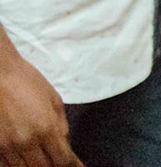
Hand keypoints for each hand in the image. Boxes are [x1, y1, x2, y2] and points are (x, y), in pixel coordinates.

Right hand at [0, 48, 78, 166]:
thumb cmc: (27, 82)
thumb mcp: (54, 100)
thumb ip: (61, 126)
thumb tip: (65, 144)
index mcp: (46, 128)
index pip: (63, 159)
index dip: (73, 166)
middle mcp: (26, 141)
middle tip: (58, 162)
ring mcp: (7, 146)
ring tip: (42, 160)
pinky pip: (6, 165)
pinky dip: (17, 165)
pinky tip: (24, 160)